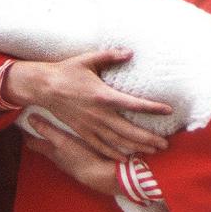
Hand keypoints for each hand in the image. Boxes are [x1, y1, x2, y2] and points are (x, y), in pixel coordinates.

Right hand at [6, 49, 171, 158]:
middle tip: (165, 144)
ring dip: (136, 148)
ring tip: (152, 152)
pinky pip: (100, 146)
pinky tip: (125, 158)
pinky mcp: (82, 131)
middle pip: (129, 130)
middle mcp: (99, 114)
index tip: (168, 110)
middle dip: (148, 138)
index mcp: (103, 95)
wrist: (43, 87)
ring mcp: (90, 125)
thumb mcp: (88, 59)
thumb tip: (130, 52)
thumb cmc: (66, 71)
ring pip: (117, 141)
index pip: (134, 104)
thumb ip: (111, 56)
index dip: (152, 108)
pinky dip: (114, 154)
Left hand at [22, 114, 118, 196]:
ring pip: (57, 148)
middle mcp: (57, 157)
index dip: (25, 133)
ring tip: (57, 126)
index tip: (21, 123)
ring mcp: (69, 161)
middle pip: (43, 145)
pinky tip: (76, 138)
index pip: (31, 142)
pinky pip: (70, 150)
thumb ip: (46, 130)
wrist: (100, 175)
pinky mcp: (80, 162)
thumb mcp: (62, 140)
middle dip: (40, 134)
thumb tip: (30, 118)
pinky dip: (69, 143)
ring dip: (55, 138)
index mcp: (50, 151)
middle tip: (38, 121)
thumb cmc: (80, 157)